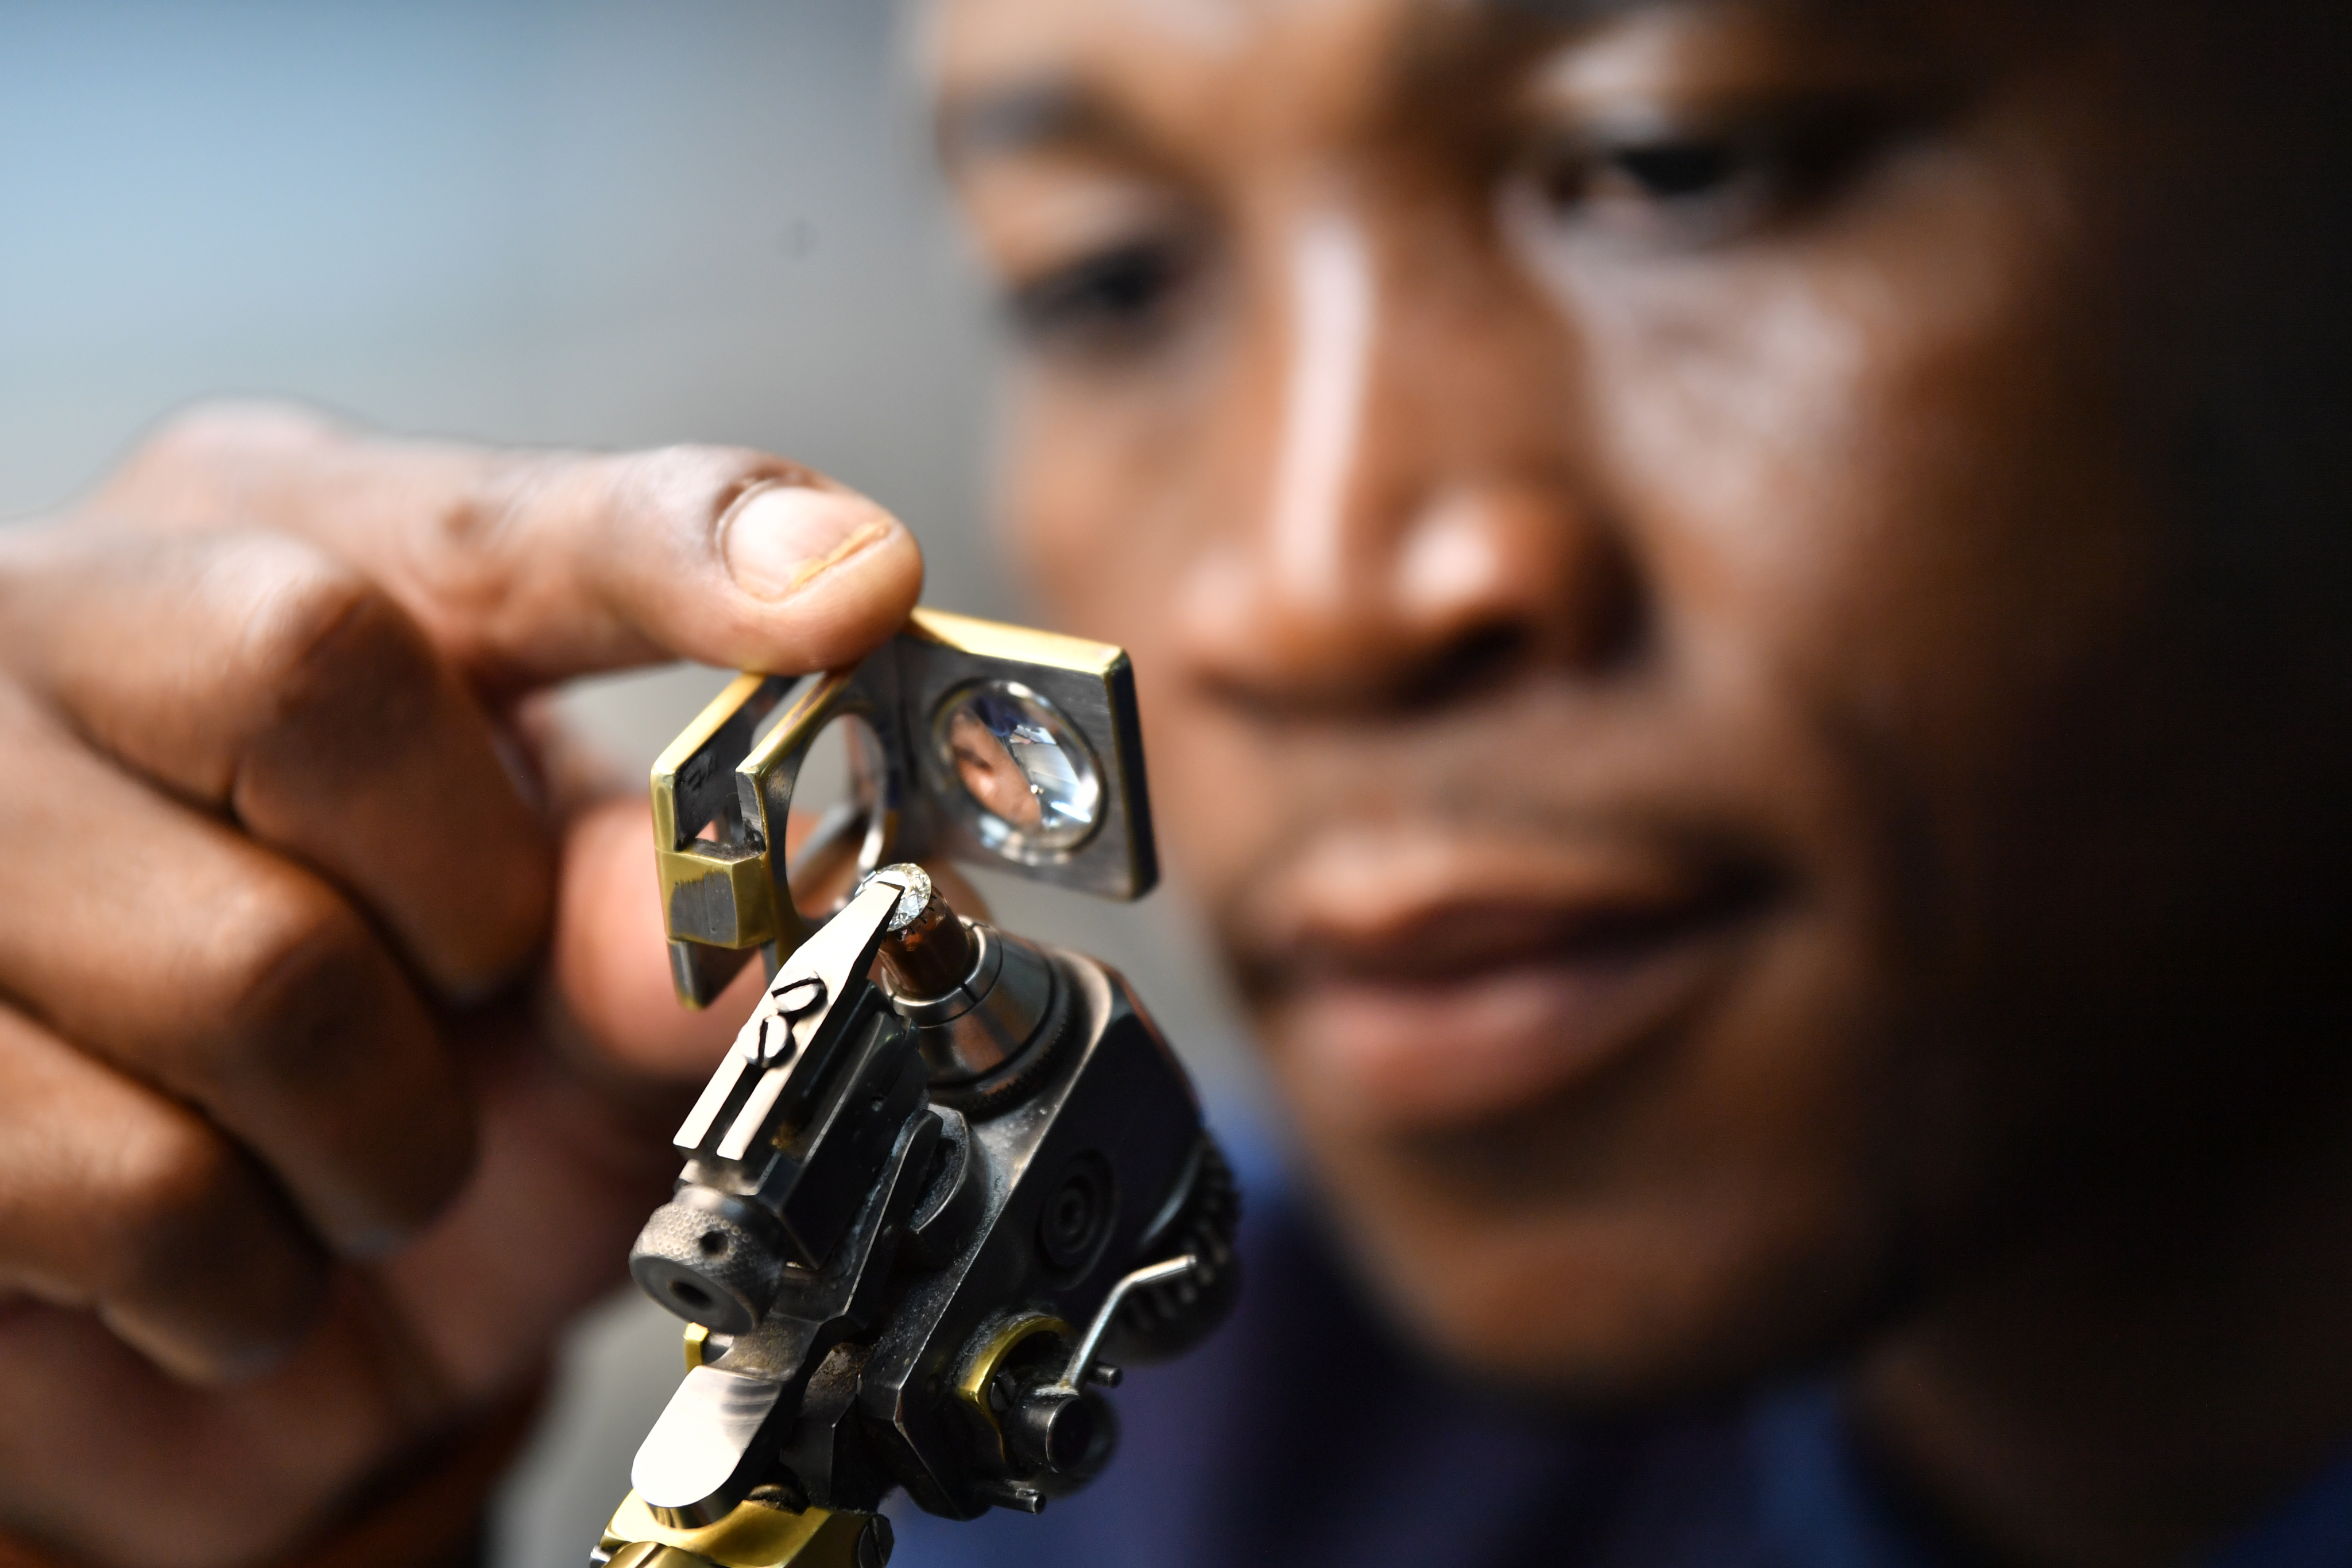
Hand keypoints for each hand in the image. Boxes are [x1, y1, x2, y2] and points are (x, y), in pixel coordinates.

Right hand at [0, 404, 922, 1567]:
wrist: (204, 1298)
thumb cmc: (405, 1070)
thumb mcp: (582, 989)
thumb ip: (681, 926)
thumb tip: (771, 902)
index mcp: (285, 545)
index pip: (497, 514)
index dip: (681, 540)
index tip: (850, 583)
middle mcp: (72, 621)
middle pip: (310, 668)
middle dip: (462, 903)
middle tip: (458, 992)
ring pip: (245, 969)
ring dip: (371, 1139)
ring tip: (337, 1149)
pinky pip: (130, 1180)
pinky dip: (240, 1271)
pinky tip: (223, 1246)